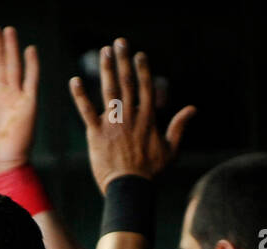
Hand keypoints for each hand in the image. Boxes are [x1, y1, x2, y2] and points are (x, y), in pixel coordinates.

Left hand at [68, 39, 193, 193]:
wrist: (130, 189)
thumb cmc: (151, 173)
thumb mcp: (171, 150)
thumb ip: (179, 126)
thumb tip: (192, 108)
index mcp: (147, 119)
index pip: (145, 88)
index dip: (142, 69)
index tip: (139, 54)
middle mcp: (131, 117)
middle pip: (127, 83)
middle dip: (124, 61)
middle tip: (119, 42)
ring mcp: (113, 124)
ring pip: (109, 91)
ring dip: (106, 69)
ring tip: (103, 52)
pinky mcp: (97, 134)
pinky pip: (87, 112)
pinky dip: (80, 96)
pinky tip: (73, 81)